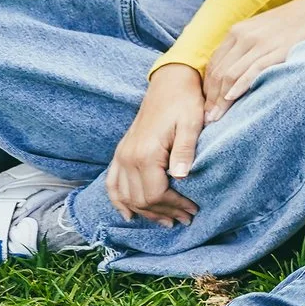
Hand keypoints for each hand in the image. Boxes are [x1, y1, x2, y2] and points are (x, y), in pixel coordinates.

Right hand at [105, 67, 205, 224]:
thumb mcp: (191, 124)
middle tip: (184, 219)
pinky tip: (129, 214)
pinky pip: (112, 183)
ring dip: (145, 212)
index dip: (174, 206)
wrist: (169, 84)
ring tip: (167, 221)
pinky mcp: (121, 153)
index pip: (156, 194)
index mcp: (145, 153)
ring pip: (126, 196)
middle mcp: (128, 158)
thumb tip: (182, 177)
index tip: (192, 211)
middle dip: (163, 213)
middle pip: (141, 199)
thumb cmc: (184, 103)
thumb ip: (185, 150)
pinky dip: (119, 201)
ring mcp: (121, 156)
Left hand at [200, 0, 304, 122]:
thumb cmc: (288, 25)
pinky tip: (231, 98)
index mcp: (236, 32)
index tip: (206, 106)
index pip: (214, 65)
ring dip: (221, 98)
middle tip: (208, 118)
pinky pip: (252, 70)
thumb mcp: (259, 30)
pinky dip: (239, 86)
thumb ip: (243, 47)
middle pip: (219, 72)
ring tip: (217, 116)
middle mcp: (243, 36)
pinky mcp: (276, 50)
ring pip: (231, 74)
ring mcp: (259, 43)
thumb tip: (230, 75)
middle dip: (211, 98)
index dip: (207, 88)